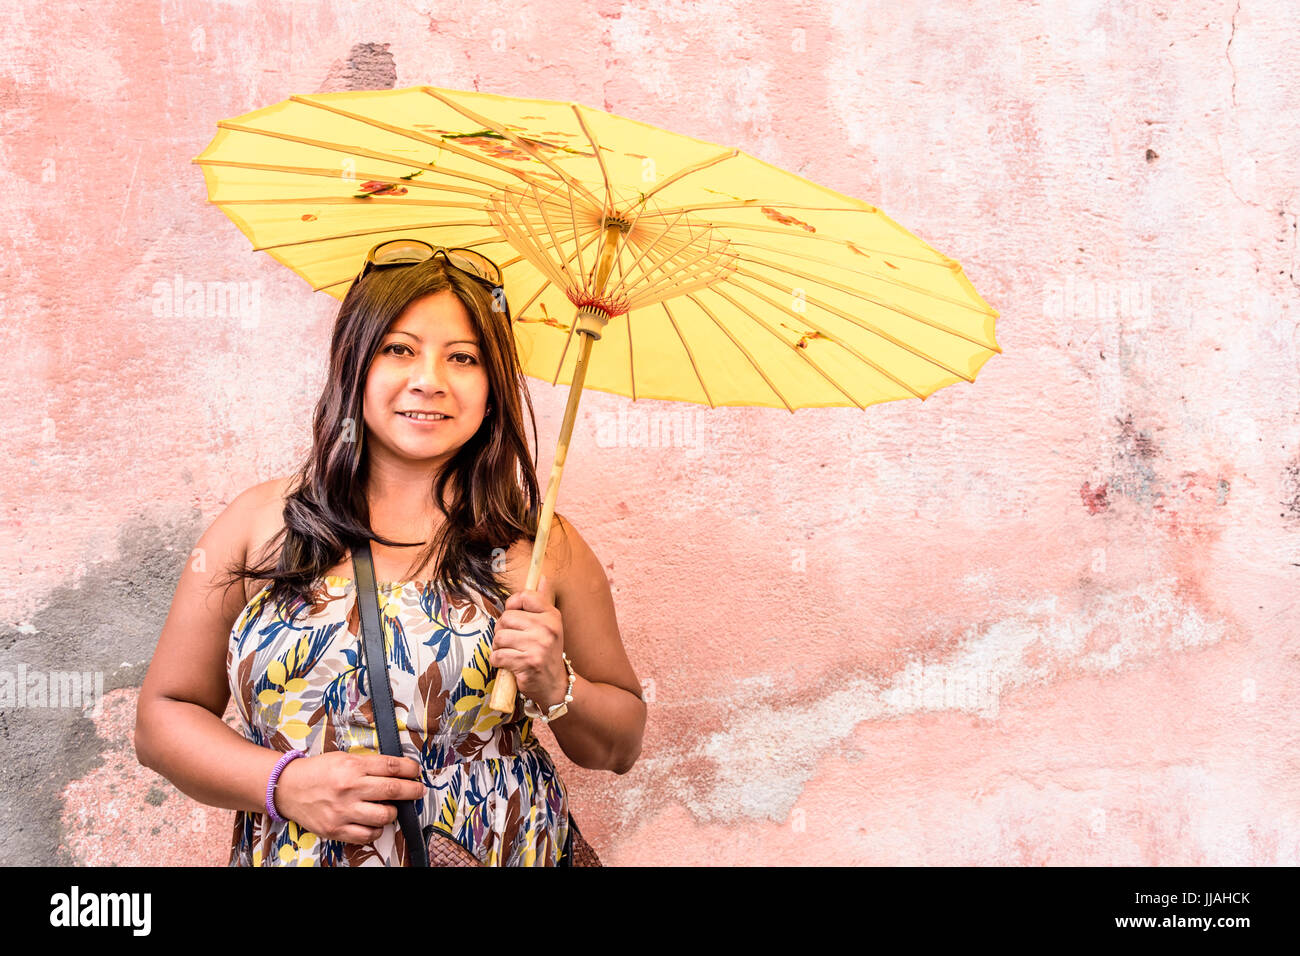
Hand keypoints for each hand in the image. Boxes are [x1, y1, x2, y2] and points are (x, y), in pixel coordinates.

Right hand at [273, 752, 424, 844]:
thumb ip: (369, 764)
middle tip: (418, 791)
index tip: (416, 772)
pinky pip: (367, 835)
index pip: (392, 767)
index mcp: (352, 767)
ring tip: (390, 808)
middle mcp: (349, 788)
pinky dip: (376, 830)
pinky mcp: (336, 829)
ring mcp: (343, 811)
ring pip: (384, 816)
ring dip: (393, 813)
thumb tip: (397, 770)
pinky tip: (375, 823)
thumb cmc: (318, 771)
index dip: (410, 769)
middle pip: (393, 790)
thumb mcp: (344, 757)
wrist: (287, 788)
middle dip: (413, 791)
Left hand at [489, 574, 567, 708]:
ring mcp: (538, 646)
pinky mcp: (527, 663)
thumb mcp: (550, 625)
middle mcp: (547, 628)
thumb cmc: (546, 652)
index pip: (523, 597)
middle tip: (512, 641)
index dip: (512, 606)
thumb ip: (542, 602)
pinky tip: (509, 664)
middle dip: (502, 631)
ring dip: (499, 647)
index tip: (515, 617)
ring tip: (510, 653)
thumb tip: (542, 577)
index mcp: (552, 615)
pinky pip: (498, 656)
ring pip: (499, 637)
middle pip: (506, 618)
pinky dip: (498, 662)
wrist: (555, 685)